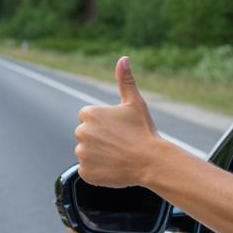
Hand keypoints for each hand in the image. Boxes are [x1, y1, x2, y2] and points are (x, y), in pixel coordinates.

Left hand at [73, 56, 161, 187]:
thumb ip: (125, 80)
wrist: (151, 161)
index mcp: (89, 113)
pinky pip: (88, 170)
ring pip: (87, 153)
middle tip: (120, 143)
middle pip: (86, 135)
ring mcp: (82, 154)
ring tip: (118, 155)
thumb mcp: (135, 103)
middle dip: (99, 139)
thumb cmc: (144, 131)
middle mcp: (81, 132)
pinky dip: (98, 170)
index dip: (104, 124)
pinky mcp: (85, 172)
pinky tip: (114, 166)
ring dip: (98, 155)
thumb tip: (123, 59)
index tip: (118, 129)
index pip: (88, 118)